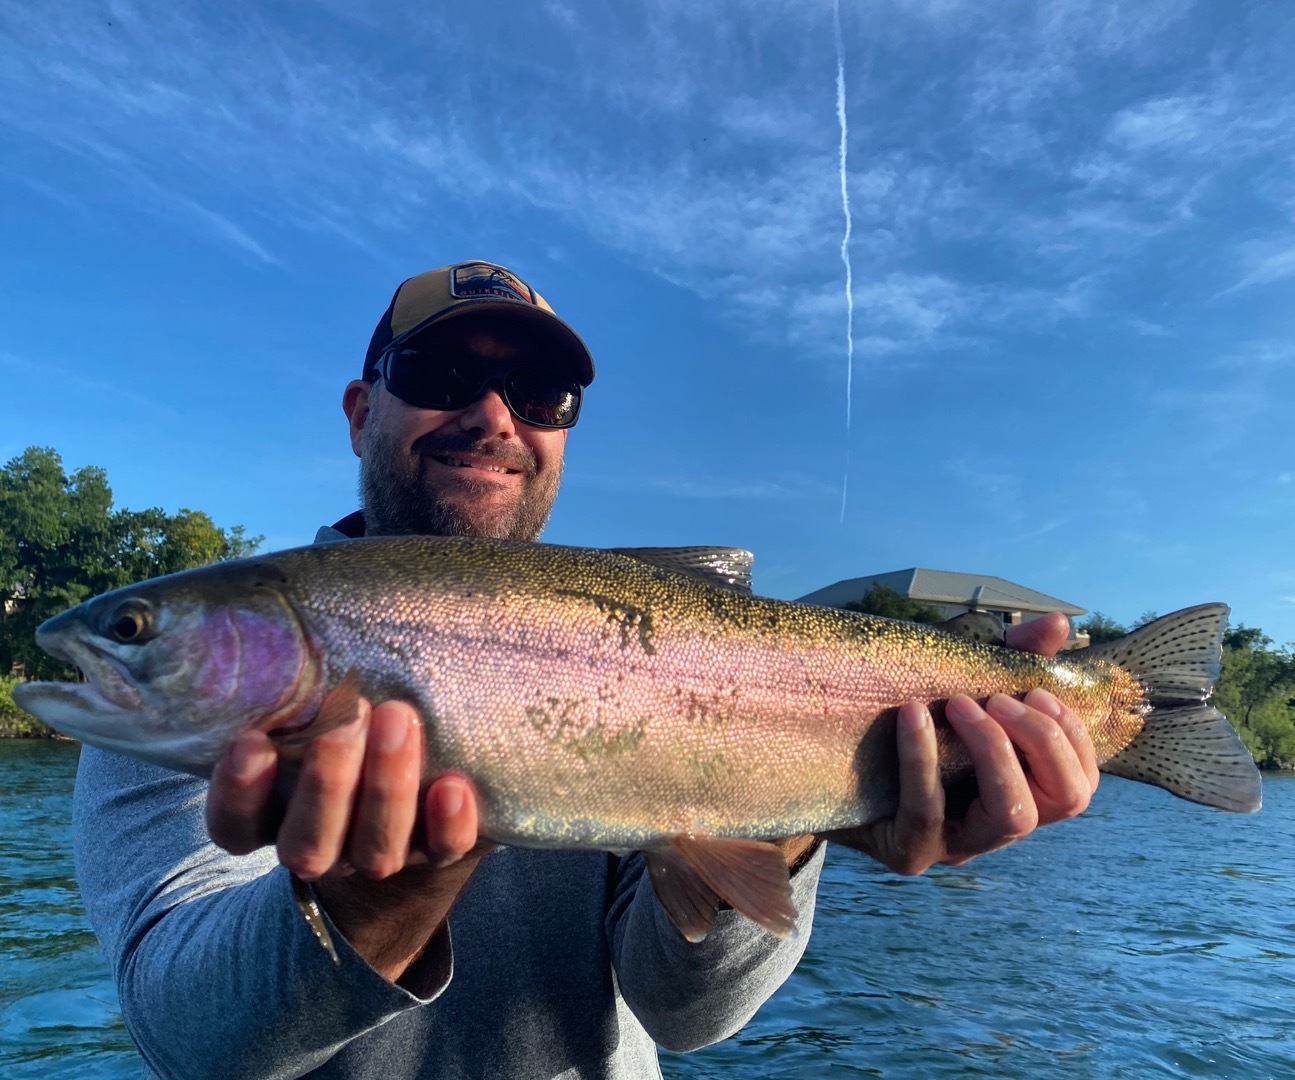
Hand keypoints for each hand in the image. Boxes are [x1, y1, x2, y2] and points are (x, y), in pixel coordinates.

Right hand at [206, 699, 480, 878]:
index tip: (251, 741)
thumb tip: (269, 599)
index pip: (235, 824)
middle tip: (349, 713)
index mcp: (276, 814)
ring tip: (400, 718)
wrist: (422, 791)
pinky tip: (453, 786)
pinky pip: (446, 850)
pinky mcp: (442, 853)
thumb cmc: (352, 719)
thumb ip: (292, 674)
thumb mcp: (315, 700)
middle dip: (327, 781)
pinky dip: (449, 823)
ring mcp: (382, 855)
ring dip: (386, 786)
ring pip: (375, 848)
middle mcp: (323, 843)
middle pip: (308, 840)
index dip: (238, 792)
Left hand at [825, 612, 1099, 873]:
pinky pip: (928, 810)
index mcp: (1018, 791)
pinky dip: (922, 757)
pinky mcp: (908, 851)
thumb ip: (1008, 656)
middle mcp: (996, 826)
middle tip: (998, 697)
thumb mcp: (957, 680)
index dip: (1072, 736)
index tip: (1034, 691)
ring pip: (1012, 816)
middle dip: (1042, 738)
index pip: (1080, 783)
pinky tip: (911, 714)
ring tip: (959, 703)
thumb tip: (1059, 624)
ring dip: (995, 749)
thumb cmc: (901, 720)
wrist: (820, 761)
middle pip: (1065, 800)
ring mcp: (956, 846)